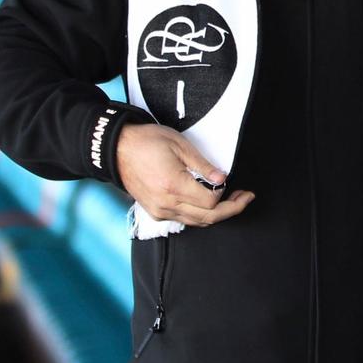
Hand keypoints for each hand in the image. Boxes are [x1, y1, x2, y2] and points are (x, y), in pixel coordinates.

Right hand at [116, 123, 254, 227]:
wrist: (117, 149)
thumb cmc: (147, 141)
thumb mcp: (179, 145)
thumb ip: (202, 165)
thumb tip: (222, 179)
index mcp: (173, 185)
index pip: (210, 201)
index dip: (227, 194)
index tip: (235, 183)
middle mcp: (166, 204)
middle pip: (207, 218)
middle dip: (231, 209)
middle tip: (245, 198)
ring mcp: (159, 211)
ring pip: (196, 222)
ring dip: (216, 214)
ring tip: (231, 199)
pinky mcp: (155, 212)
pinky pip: (183, 219)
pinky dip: (200, 214)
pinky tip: (208, 201)